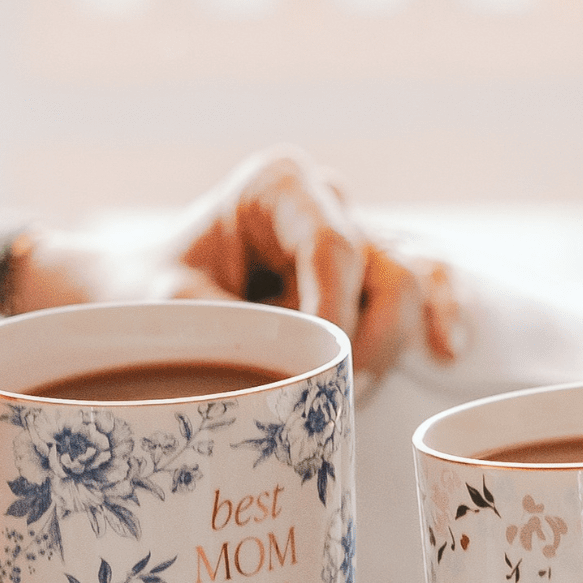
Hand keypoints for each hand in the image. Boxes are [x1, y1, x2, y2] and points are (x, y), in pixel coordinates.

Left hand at [6, 145, 462, 383]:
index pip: (332, 246)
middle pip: (385, 268)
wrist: (136, 301)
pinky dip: (440, 315)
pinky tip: (446, 351)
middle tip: (330, 396)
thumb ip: (230, 328)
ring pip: (411, 281)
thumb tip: (295, 369)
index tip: (318, 370)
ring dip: (391, 345)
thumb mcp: (169, 308)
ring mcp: (355, 234)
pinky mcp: (369, 275)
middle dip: (367, 340)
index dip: (336, 313)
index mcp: (278, 187)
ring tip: (356, 393)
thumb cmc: (146, 296)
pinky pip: (424, 286)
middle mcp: (327, 201)